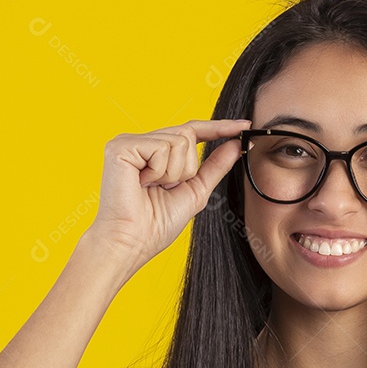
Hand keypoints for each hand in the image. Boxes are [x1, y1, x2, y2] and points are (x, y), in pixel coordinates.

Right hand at [88, 118, 250, 272]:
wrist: (133, 243)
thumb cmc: (156, 224)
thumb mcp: (195, 191)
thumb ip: (215, 167)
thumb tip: (235, 144)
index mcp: (156, 152)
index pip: (192, 130)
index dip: (219, 127)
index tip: (245, 125)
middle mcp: (142, 142)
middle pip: (188, 134)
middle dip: (187, 168)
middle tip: (166, 189)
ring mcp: (129, 142)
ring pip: (178, 140)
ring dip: (174, 173)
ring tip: (152, 188)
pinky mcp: (121, 146)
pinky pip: (162, 148)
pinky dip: (160, 171)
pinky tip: (142, 183)